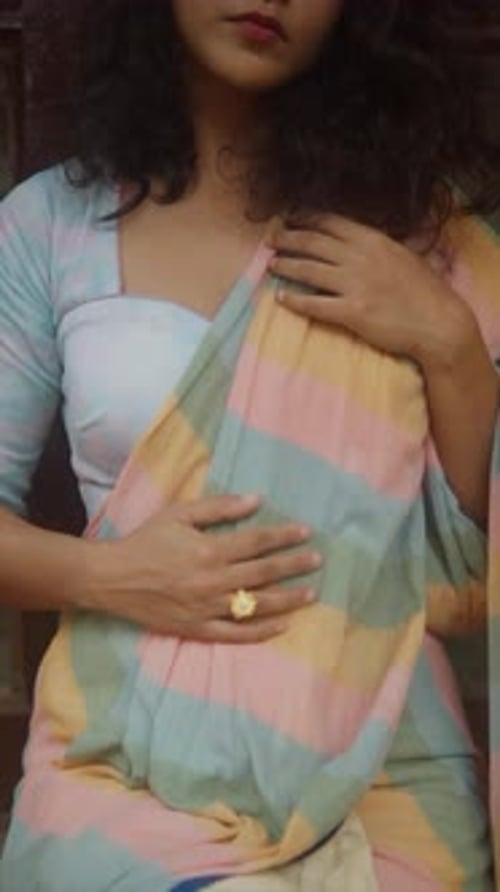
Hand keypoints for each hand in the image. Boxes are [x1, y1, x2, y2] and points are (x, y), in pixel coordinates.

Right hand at [84, 494, 320, 642]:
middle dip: (293, 565)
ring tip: (310, 593)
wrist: (111, 578)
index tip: (306, 533)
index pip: (257, 542)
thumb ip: (219, 507)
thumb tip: (256, 500)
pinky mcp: (198, 629)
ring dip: (287, 599)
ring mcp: (207, 608)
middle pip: (263, 573)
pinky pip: (236, 634)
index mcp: (209, 550)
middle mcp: (212, 581)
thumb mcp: (179, 514)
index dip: (284, 537)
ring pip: (256, 605)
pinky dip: (261, 631)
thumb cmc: (146, 541)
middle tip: (317, 560)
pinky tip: (283, 625)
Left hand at [269, 215, 472, 369]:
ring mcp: (355, 285)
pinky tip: (281, 298)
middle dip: (287, 238)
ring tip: (271, 264)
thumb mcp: (402, 256)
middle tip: (270, 239)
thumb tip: (357, 242)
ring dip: (286, 265)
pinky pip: (315, 304)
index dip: (305, 218)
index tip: (289, 218)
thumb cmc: (425, 291)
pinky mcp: (352, 312)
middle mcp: (360, 257)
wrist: (439, 322)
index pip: (330, 222)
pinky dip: (295, 300)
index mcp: (372, 240)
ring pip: (309, 270)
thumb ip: (376, 247)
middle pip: (313, 242)